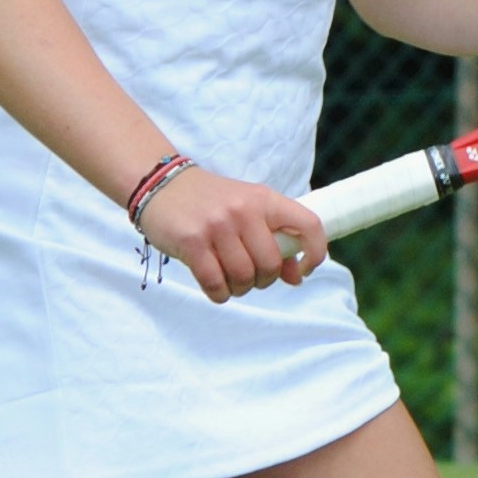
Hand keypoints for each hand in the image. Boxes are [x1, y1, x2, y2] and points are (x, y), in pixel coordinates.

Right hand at [140, 167, 326, 300]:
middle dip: (263, 280)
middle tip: (250, 276)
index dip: (315, 254)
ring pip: (244, 277)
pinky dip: (220, 294)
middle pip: (271, 264)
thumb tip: (297, 277)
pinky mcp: (192, 242)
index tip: (304, 269)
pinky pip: (216, 284)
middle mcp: (243, 210)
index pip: (309, 225)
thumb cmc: (211, 203)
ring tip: (230, 280)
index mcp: (264, 199)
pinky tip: (216, 286)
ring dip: (240, 288)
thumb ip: (273, 241)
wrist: (161, 183)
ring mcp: (217, 226)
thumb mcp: (247, 210)